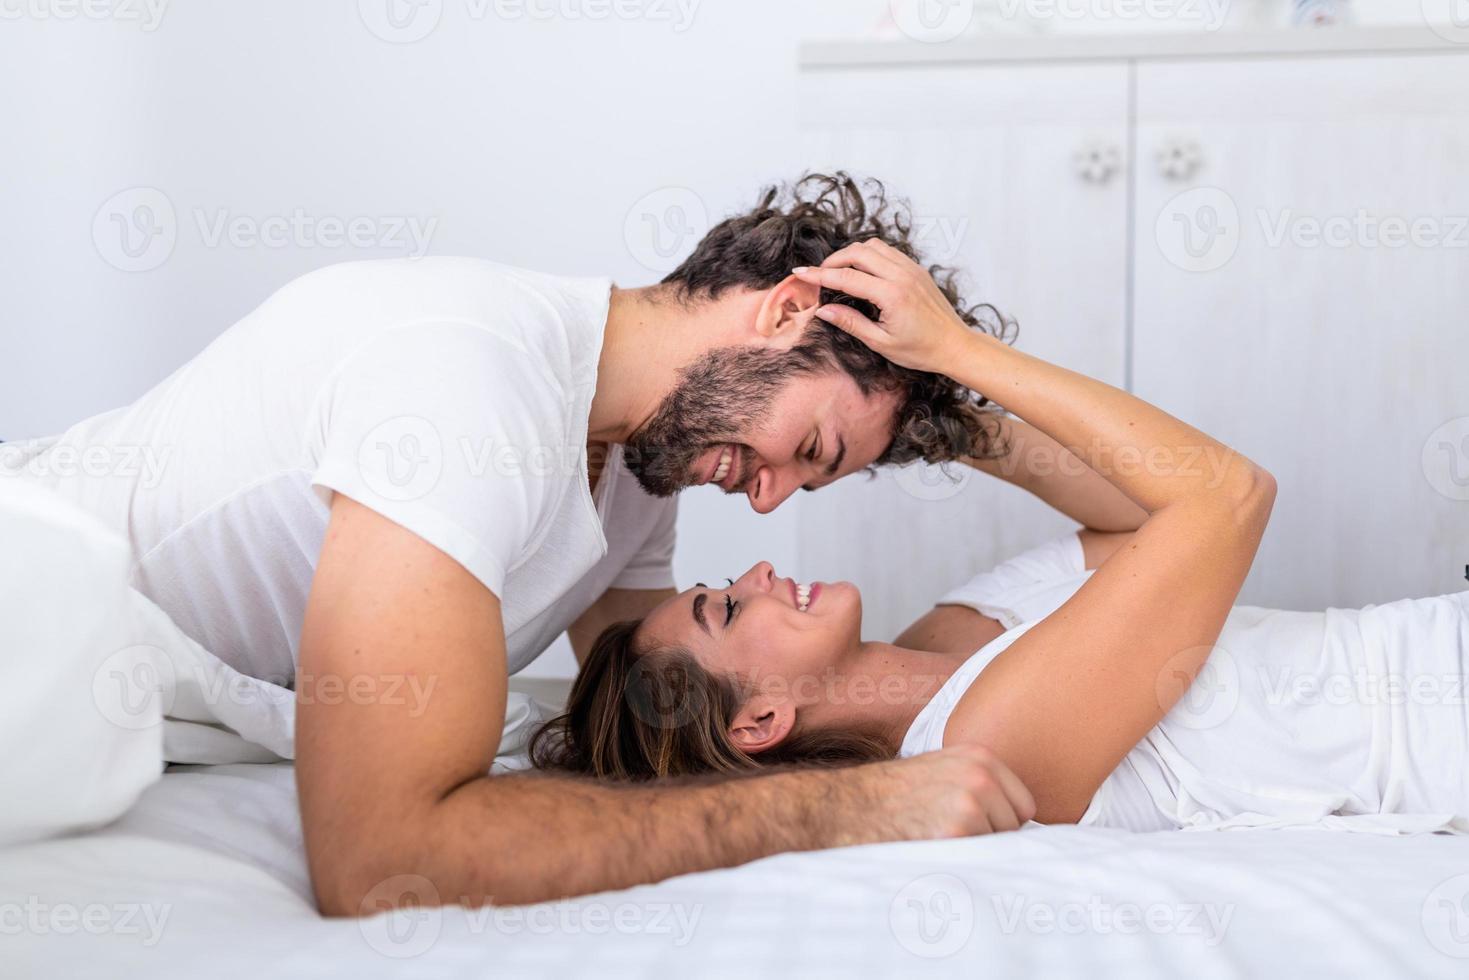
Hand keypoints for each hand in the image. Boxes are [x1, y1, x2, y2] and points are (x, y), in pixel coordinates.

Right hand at [791, 239, 974, 374]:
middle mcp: (902, 276)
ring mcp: (912, 269)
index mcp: (892, 295)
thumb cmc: (920, 350)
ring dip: (851, 254)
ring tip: (838, 271)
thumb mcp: (881, 342)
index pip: (847, 277)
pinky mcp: (917, 269)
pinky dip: (869, 255)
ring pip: (873, 246)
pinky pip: (887, 251)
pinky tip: (861, 270)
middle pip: (858, 252)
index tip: (800, 273)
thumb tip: (823, 310)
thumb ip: (850, 323)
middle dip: (833, 260)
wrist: (955, 345)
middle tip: (818, 274)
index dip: (820, 274)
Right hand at [836, 744, 1036, 844]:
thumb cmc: (893, 794)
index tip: (973, 824)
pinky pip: (977, 860)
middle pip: (1014, 829)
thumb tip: (1019, 822)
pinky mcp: (955, 832)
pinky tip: (930, 847)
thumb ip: (979, 784)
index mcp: (979, 757)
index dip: (1000, 821)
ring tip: (934, 836)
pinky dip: (958, 862)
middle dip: (988, 837)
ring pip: (996, 847)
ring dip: (972, 850)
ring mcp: (969, 803)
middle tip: (945, 830)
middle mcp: (980, 776)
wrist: (847, 805)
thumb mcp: (941, 769)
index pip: (1024, 806)